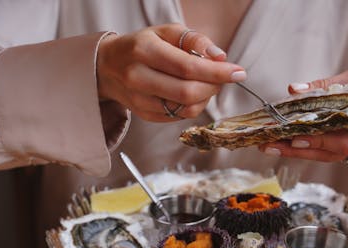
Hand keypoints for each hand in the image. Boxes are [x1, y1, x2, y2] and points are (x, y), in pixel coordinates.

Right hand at [96, 24, 245, 121]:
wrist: (109, 67)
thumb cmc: (143, 46)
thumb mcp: (167, 32)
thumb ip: (195, 41)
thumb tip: (220, 57)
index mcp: (145, 50)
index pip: (187, 67)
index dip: (217, 72)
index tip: (238, 72)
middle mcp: (138, 77)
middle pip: (187, 92)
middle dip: (214, 87)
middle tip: (223, 78)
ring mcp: (139, 100)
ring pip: (185, 109)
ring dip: (206, 98)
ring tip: (207, 84)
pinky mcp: (144, 115)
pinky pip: (179, 116)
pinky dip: (193, 106)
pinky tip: (192, 93)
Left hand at [259, 68, 347, 162]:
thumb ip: (326, 85)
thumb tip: (294, 89)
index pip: (345, 143)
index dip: (319, 142)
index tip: (295, 138)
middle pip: (331, 155)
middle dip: (297, 151)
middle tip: (268, 146)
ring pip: (330, 157)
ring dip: (301, 152)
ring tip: (273, 146)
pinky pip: (334, 154)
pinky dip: (313, 149)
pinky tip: (292, 144)